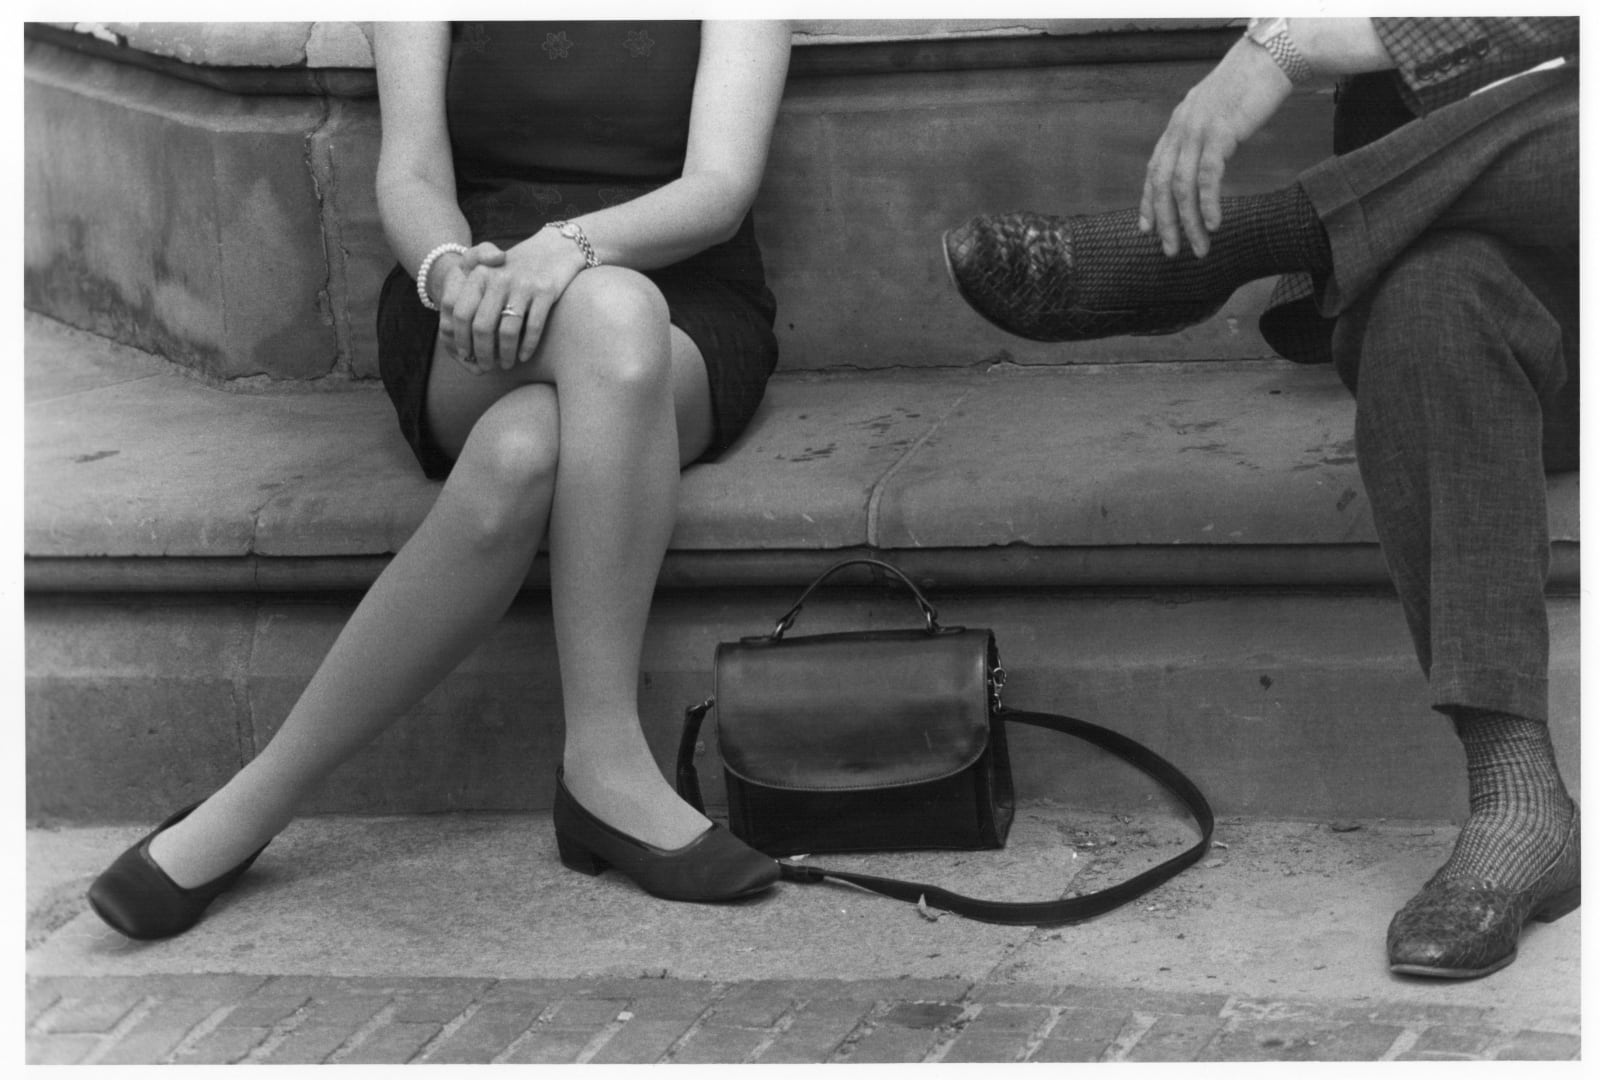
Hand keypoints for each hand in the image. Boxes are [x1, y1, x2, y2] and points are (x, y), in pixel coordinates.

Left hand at [438, 230, 588, 372]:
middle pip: (482, 326)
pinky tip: (524, 356)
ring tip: (507, 365)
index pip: (461, 313)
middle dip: (483, 353)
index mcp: (479, 274)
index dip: (461, 338)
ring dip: (506, 355)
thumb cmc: (517, 269)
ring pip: (508, 331)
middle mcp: (499, 278)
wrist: (555, 248)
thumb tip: (459, 335)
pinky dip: (527, 347)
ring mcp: (523, 284)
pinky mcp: (546, 290)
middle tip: (487, 366)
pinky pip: (533, 327)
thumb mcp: (489, 271)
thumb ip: (469, 296)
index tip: (465, 354)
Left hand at [1139, 38, 1292, 257]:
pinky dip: (1209, 203)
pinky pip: (1208, 176)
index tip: (1146, 230)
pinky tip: (1214, 224)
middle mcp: (1180, 130)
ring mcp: (1197, 131)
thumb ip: (1202, 137)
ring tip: (1199, 247)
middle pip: (1162, 186)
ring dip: (1189, 222)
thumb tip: (1202, 162)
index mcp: (1176, 128)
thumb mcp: (1214, 114)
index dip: (1148, 203)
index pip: (1154, 172)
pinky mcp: (1219, 133)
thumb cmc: (1246, 89)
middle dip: (1165, 223)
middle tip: (1170, 252)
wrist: (1269, 60)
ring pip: (1183, 187)